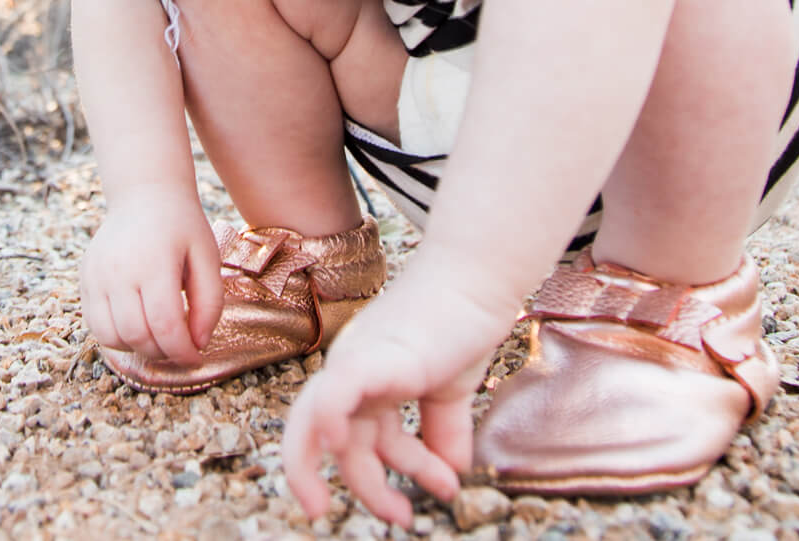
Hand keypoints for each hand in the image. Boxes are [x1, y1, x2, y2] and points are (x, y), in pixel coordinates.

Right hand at [79, 187, 223, 365]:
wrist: (144, 194)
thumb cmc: (182, 226)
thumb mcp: (208, 257)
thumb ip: (209, 303)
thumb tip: (197, 343)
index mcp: (154, 262)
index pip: (164, 324)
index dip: (182, 351)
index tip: (195, 357)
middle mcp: (119, 270)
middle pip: (137, 335)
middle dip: (163, 353)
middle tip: (180, 348)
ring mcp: (96, 274)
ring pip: (111, 336)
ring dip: (138, 348)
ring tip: (159, 338)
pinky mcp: (85, 278)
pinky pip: (94, 324)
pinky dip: (116, 337)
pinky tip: (138, 326)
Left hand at [281, 255, 513, 525]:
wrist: (479, 282)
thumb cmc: (462, 324)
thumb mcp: (451, 390)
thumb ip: (445, 430)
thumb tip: (456, 474)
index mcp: (365, 382)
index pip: (355, 438)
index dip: (376, 478)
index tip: (405, 512)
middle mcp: (350, 373)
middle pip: (332, 440)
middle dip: (363, 486)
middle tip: (395, 519)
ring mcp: (354, 362)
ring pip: (319, 426)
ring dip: (360, 478)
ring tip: (399, 513)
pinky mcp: (370, 355)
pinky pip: (333, 394)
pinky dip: (328, 423)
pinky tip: (339, 446)